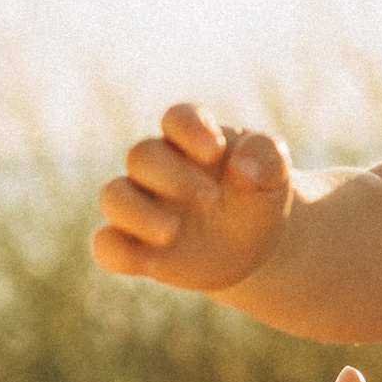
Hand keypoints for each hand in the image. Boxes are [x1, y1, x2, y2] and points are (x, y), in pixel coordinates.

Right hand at [94, 102, 289, 292]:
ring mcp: (143, 205)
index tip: (215, 151)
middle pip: (142, 155)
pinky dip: (118, 252)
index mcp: (193, 140)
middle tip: (210, 200)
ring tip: (172, 232)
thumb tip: (242, 166)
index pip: (177, 118)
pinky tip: (151, 263)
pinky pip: (106, 245)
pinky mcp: (135, 245)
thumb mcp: (275, 175)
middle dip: (173, 177)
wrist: (253, 243)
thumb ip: (267, 158)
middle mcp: (159, 168)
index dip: (189, 129)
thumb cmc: (257, 196)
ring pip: (114, 196)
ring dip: (137, 212)